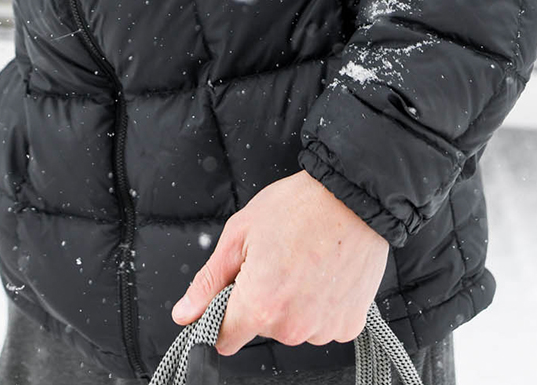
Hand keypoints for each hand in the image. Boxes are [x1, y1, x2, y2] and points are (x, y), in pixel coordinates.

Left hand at [171, 170, 388, 354]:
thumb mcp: (240, 234)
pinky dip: (321, 304)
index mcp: (259, 306)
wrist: (353, 197)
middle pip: (262, 328)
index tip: (233, 294)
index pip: (224, 340)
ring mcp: (323, 329)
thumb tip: (184, 314)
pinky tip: (325, 273)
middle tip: (276, 260)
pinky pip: (323, 324)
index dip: (223, 316)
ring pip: (293, 326)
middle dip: (262, 300)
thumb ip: (209, 281)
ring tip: (304, 262)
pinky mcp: (349, 326)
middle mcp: (292, 327)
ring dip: (294, 303)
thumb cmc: (298, 207)